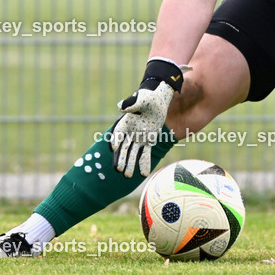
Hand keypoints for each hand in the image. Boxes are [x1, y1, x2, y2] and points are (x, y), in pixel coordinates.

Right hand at [110, 59, 187, 177]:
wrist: (159, 101)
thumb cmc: (149, 98)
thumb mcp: (142, 99)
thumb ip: (132, 103)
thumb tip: (121, 106)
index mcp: (125, 123)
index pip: (118, 134)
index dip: (115, 141)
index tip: (114, 149)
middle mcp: (130, 132)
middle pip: (123, 148)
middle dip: (121, 159)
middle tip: (119, 170)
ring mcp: (138, 138)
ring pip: (133, 153)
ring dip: (130, 164)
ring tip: (127, 176)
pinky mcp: (148, 141)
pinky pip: (145, 153)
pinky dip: (144, 163)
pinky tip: (144, 174)